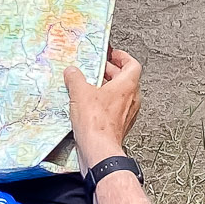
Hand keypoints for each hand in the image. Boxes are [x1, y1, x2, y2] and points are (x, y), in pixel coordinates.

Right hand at [65, 48, 143, 163]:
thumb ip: (75, 78)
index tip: (112, 54)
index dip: (122, 57)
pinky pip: (116, 108)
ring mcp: (128, 113)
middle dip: (110, 71)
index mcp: (128, 85)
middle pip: (126, 78)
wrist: (99, 150)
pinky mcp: (121, 125)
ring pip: (121, 94)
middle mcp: (132, 98)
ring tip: (90, 86)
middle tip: (97, 69)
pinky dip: (105, 103)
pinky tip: (90, 105)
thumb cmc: (96, 122)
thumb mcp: (80, 92)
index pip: (132, 64)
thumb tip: (72, 72)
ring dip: (107, 88)